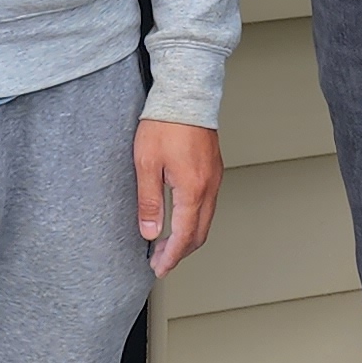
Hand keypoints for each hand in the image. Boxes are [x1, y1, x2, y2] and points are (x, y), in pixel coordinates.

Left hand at [136, 119, 223, 275]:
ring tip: (168, 245)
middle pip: (200, 233)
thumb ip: (149, 202)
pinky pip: (208, 205)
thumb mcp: (147, 164)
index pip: (185, 236)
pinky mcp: (213, 170)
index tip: (159, 268)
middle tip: (161, 262)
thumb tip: (151, 233)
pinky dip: (195, 220)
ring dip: (189, 237)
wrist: (186, 94)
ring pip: (206, 220)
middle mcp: (209, 187)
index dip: (171, 257)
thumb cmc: (165, 123)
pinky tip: (181, 219)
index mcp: (193, 190)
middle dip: (180, 253)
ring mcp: (214, 178)